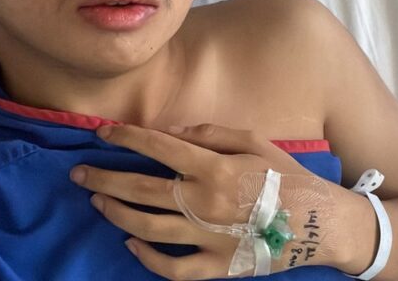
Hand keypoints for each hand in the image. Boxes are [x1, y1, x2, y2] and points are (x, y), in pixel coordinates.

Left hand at [70, 123, 341, 278]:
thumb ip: (212, 133)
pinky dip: (147, 258)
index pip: (158, 147)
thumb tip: (173, 130)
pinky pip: (172, 268)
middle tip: (78, 174)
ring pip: (147, 228)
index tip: (102, 133)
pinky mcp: (217, 266)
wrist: (319, 223)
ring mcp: (208, 238)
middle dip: (103, 179)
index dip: (126, 138)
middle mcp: (204, 202)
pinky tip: (131, 243)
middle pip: (140, 189)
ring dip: (116, 213)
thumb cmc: (287, 177)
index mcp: (214, 167)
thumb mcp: (256, 141)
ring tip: (98, 202)